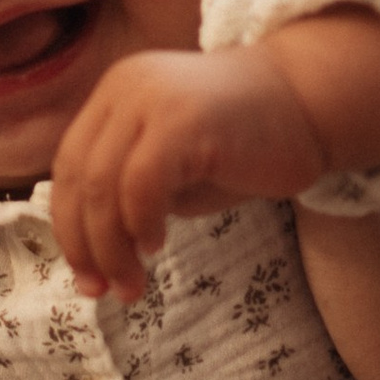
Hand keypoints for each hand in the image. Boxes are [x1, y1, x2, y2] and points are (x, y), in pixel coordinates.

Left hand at [49, 11, 379, 302]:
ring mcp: (152, 98)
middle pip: (78, 179)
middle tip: (104, 291)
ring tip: (133, 284)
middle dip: (86, 246)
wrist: (311, 105)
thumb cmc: (245, 145)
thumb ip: (127, 198)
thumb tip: (91, 259)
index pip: (69, 168)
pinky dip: (140, 223)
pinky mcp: (183, 119)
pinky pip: (140, 183)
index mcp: (114, 95)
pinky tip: (158, 245)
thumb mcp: (171, 171)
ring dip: (112, 248)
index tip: (87, 277)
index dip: (69, 228)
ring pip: (102, 186)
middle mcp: (126, 88)